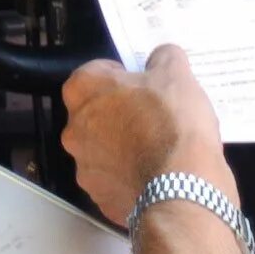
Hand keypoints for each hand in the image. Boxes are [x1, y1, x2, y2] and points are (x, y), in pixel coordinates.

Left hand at [60, 45, 230, 228]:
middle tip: (153, 116)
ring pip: (103, 149)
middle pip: (95, 114)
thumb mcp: (177, 74)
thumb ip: (164, 58)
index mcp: (84, 92)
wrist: (180, 188)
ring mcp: (84, 167)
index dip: (120, 76)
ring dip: (123, 147)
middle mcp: (73, 129)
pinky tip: (157, 175)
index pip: (93, 73)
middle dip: (120, 113)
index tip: (142, 84)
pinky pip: (115, 180)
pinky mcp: (100, 197)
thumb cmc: (172, 122)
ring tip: (159, 149)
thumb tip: (161, 56)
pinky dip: (131, 177)